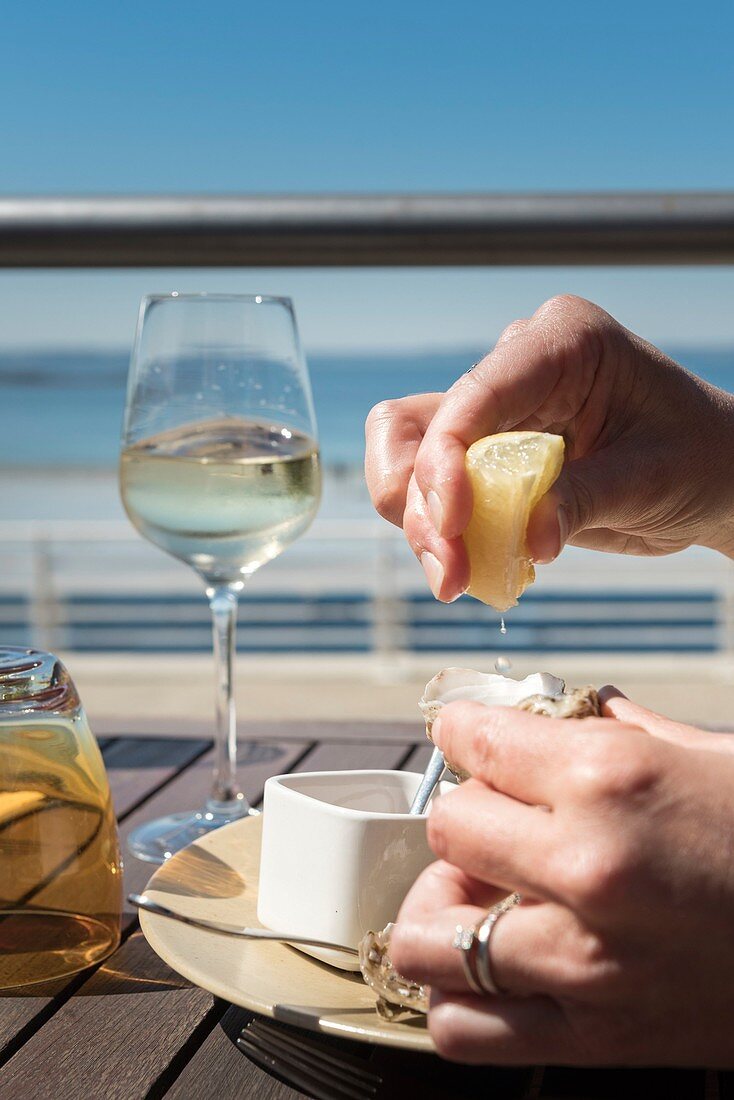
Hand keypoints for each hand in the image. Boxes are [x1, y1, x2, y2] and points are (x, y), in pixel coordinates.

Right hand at [364, 295, 733, 600]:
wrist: (713, 479)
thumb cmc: (699, 459)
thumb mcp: (652, 478)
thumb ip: (585, 501)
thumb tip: (528, 540)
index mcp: (563, 342)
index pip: (477, 392)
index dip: (446, 458)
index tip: (453, 523)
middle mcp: (516, 367)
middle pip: (424, 428)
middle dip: (424, 503)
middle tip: (451, 573)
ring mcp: (497, 411)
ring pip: (412, 461)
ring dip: (421, 524)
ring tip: (456, 579)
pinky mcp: (487, 454)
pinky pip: (435, 491)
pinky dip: (441, 533)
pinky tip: (472, 568)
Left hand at [389, 693, 733, 1064]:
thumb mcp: (716, 757)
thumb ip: (624, 730)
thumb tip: (568, 711)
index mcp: (612, 780)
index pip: (473, 741)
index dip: (464, 731)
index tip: (470, 737)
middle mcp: (586, 867)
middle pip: (445, 827)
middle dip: (466, 814)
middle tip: (498, 819)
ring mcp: (584, 963)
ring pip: (426, 937)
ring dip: (444, 909)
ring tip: (484, 895)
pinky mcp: (597, 1038)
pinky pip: (465, 1029)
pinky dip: (459, 997)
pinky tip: (496, 965)